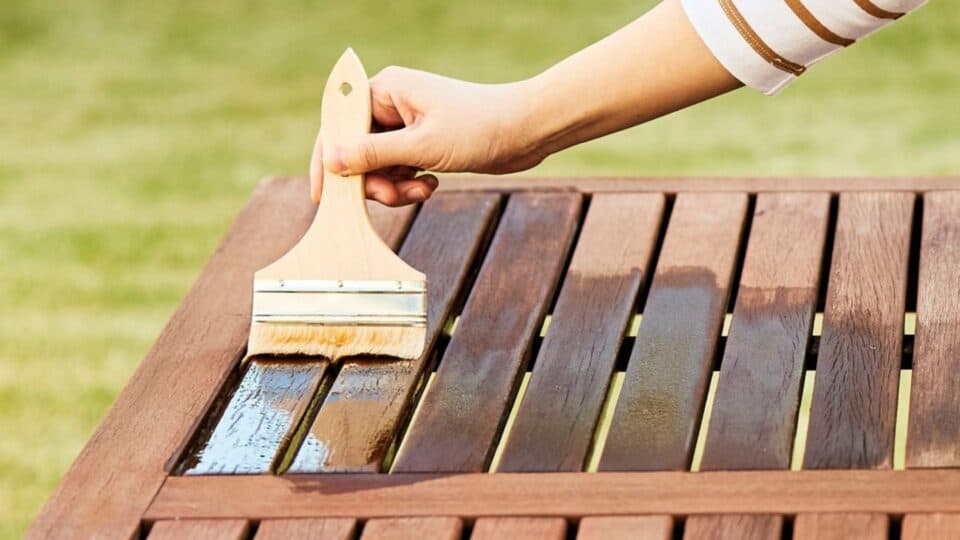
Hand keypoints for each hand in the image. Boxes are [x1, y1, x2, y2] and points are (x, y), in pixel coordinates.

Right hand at [311, 67, 544, 206]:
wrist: (527, 130)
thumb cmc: (478, 128)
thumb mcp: (421, 146)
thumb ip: (373, 154)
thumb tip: (331, 160)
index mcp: (385, 90)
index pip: (339, 125)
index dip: (328, 160)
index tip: (323, 197)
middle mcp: (392, 104)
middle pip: (357, 151)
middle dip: (372, 180)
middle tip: (392, 196)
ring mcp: (407, 125)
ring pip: (379, 166)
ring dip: (394, 187)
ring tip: (422, 191)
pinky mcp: (423, 143)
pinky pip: (399, 170)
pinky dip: (409, 185)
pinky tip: (430, 186)